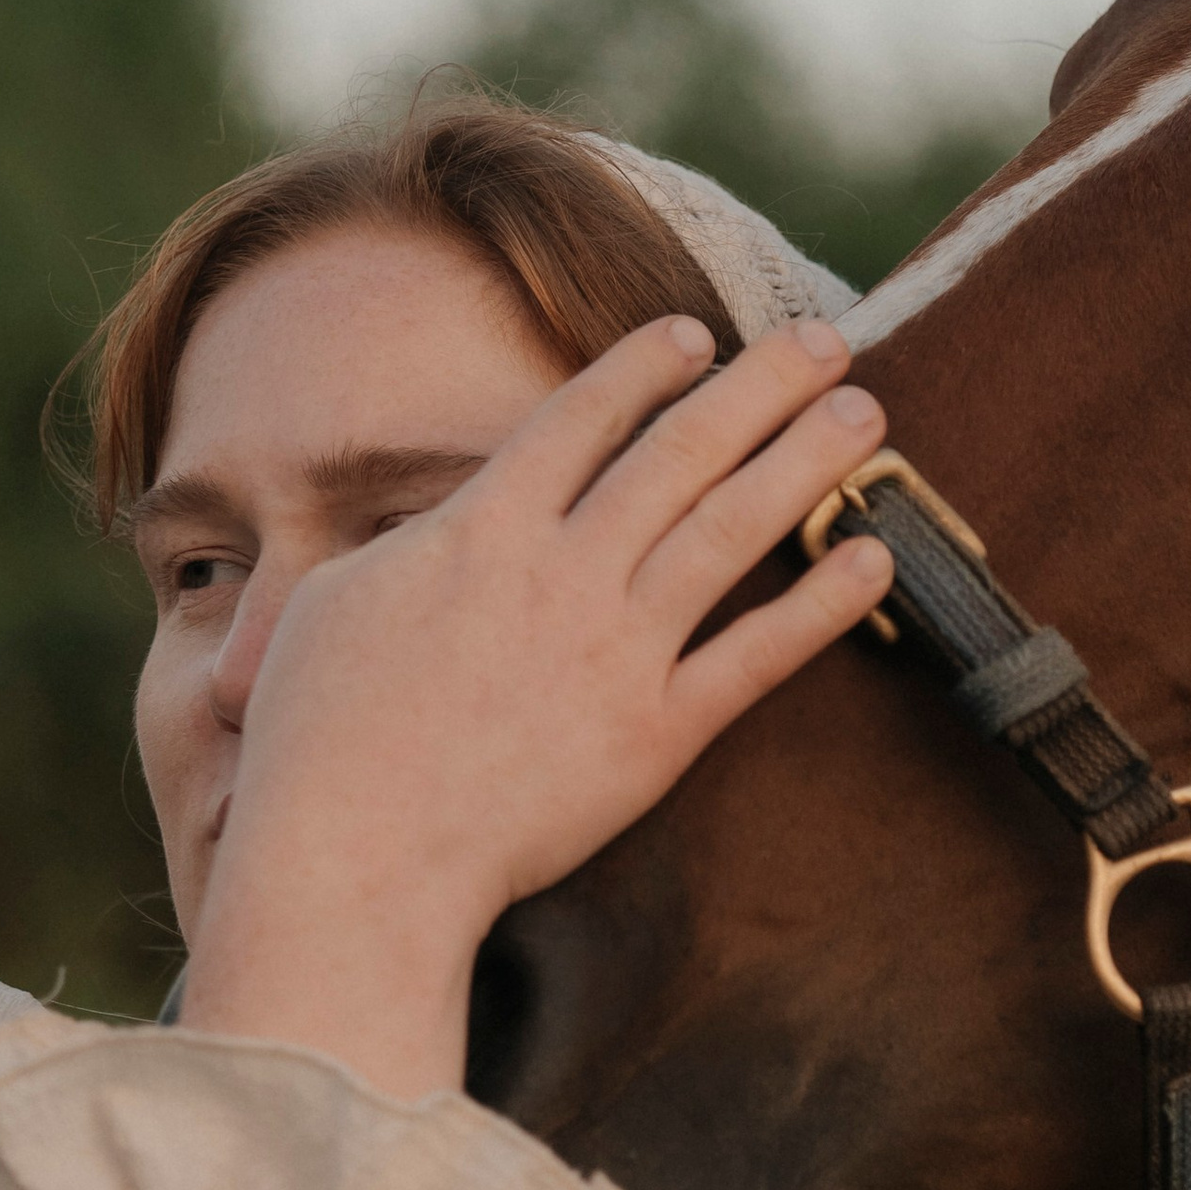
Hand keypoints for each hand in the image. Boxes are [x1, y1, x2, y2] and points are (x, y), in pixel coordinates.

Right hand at [184, 313, 894, 1092]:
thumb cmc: (318, 738)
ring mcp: (616, 650)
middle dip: (760, 384)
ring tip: (864, 412)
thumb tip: (443, 523)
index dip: (643, 366)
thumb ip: (410, 549)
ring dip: (804, 461)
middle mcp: (563, 570)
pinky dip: (822, 606)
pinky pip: (756, 657)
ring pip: (732, 529)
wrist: (356, 857)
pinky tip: (873, 556)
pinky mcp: (655, 735)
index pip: (580, 417)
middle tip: (822, 341)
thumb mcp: (336, 602)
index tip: (692, 332)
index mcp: (481, 529)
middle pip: (680, 449)